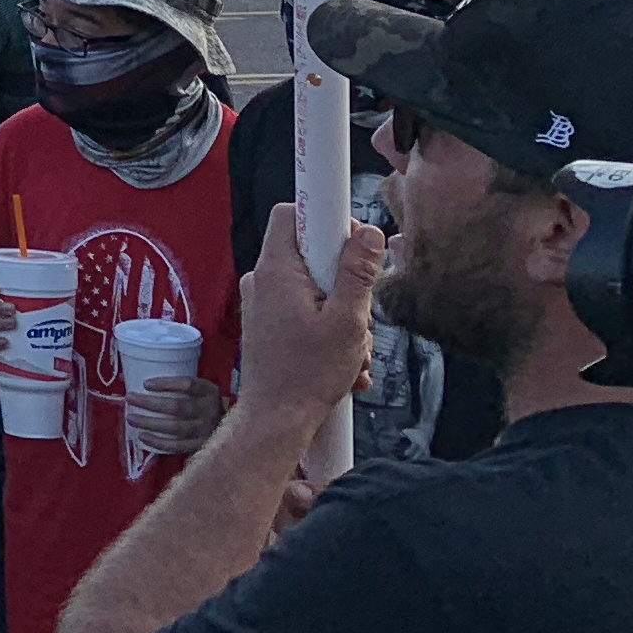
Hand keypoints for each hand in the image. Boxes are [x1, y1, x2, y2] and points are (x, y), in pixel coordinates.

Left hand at [126, 371, 226, 457]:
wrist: (234, 430)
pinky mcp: (201, 447)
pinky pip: (177, 446)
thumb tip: (144, 384)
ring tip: (131, 418)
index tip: (146, 384)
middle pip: (178, 407)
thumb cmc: (206, 405)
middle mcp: (210, 411)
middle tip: (130, 398)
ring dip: (150, 423)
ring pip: (175, 427)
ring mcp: (206, 431)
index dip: (167, 383)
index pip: (189, 385)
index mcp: (210, 392)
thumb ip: (183, 387)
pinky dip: (158, 442)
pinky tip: (143, 437)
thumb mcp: (202, 391)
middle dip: (151, 403)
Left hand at [235, 202, 385, 426]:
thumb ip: (358, 273)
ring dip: (343, 316)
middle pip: (313, 255)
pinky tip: (343, 361)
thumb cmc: (307, 375)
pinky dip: (329, 330)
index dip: (325, 218)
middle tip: (359, 314)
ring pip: (316, 289)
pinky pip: (307, 311)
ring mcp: (265, 302)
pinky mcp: (270, 323)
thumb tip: (368, 232)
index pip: (292, 213)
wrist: (277, 419)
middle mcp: (264, 280)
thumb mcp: (348, 321)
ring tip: (352, 349)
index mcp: (277, 270)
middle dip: (346, 283)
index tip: (352, 241)